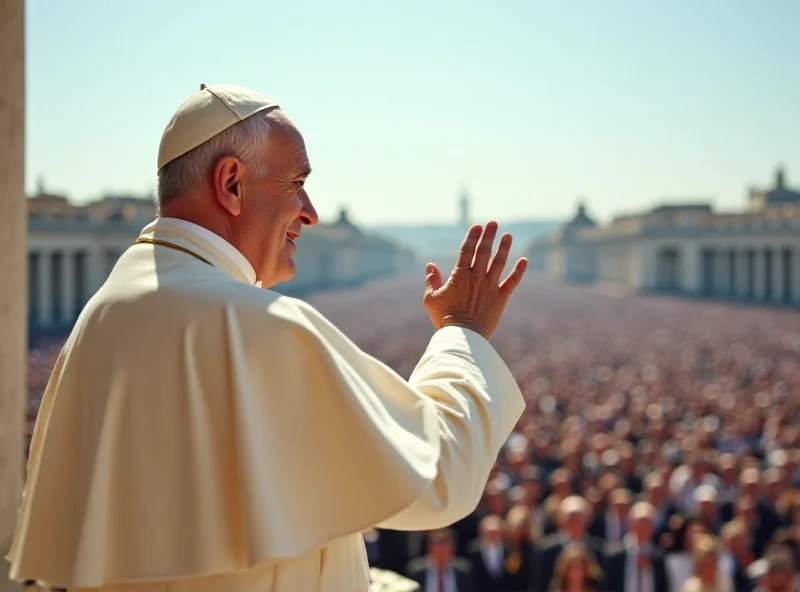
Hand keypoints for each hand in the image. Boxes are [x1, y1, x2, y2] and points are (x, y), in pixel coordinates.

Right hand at [423, 222, 526, 339]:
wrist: (463, 337)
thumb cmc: (444, 318)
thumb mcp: (431, 299)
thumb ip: (431, 280)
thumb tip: (430, 265)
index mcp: (460, 276)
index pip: (467, 251)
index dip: (472, 237)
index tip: (477, 226)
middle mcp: (477, 277)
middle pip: (484, 252)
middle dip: (489, 236)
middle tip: (493, 223)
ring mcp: (490, 287)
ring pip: (499, 263)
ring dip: (504, 248)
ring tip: (508, 235)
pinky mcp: (500, 299)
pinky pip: (512, 282)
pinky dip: (518, 271)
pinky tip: (524, 260)